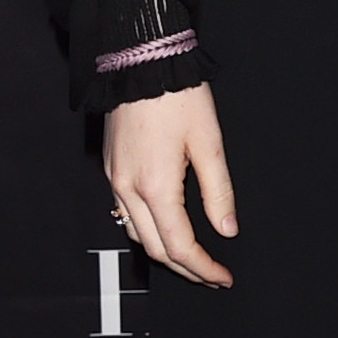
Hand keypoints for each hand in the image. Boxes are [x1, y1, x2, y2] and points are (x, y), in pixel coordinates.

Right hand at [106, 84, 236, 285]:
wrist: (141, 61)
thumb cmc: (177, 96)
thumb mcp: (210, 143)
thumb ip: (218, 192)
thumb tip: (226, 229)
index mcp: (156, 187)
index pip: (180, 246)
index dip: (203, 268)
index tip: (223, 277)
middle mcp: (128, 189)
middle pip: (156, 248)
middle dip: (186, 268)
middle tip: (212, 275)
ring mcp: (115, 179)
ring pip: (137, 234)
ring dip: (165, 252)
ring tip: (193, 257)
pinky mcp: (111, 167)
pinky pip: (126, 213)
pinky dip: (147, 230)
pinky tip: (166, 226)